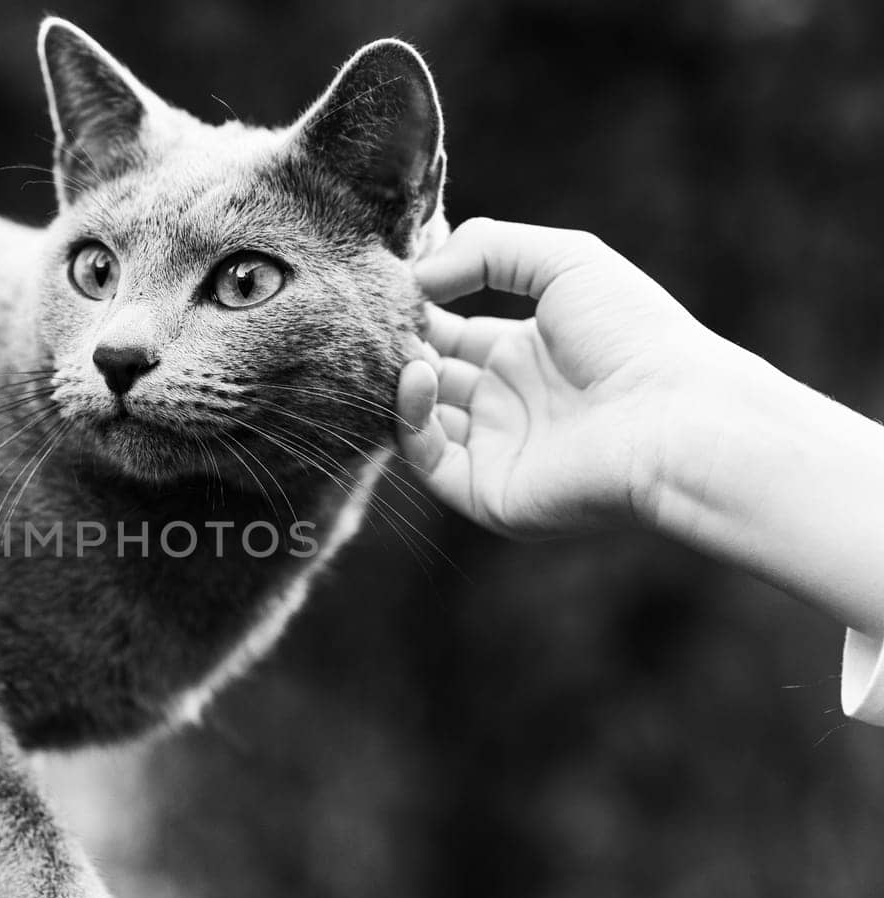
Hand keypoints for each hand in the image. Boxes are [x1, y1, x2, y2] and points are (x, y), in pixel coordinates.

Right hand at [396, 218, 731, 538]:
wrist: (675, 417)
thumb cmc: (635, 334)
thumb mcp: (564, 260)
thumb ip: (487, 248)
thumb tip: (418, 276)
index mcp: (528, 354)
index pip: (450, 335)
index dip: (418, 312)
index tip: (392, 286)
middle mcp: (508, 403)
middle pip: (428, 376)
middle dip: (400, 346)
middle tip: (379, 318)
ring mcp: (496, 450)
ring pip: (420, 419)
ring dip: (401, 381)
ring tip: (403, 348)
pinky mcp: (486, 491)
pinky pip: (428, 461)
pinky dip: (411, 422)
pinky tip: (419, 378)